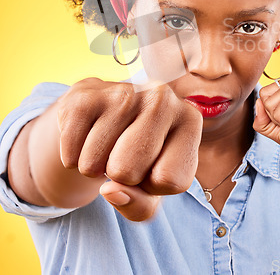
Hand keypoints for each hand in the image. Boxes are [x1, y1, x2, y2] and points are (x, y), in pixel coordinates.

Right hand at [57, 77, 202, 220]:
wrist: (104, 114)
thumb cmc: (138, 156)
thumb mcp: (151, 189)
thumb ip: (140, 206)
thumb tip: (111, 191)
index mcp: (190, 120)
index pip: (171, 181)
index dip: (153, 186)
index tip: (152, 167)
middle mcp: (162, 97)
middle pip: (128, 171)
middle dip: (120, 176)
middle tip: (124, 155)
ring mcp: (123, 92)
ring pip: (93, 165)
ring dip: (94, 166)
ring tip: (108, 143)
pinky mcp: (85, 96)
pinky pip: (70, 154)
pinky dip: (73, 156)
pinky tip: (89, 135)